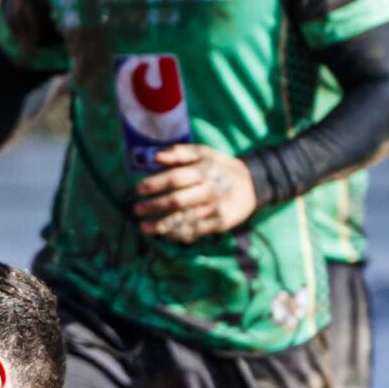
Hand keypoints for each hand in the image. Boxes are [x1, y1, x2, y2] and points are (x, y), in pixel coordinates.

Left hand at [133, 145, 256, 241]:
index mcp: (204, 171)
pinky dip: (178, 233)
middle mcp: (209, 190)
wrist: (252, 184)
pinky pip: (195, 231)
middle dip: (153, 206)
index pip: (175, 178)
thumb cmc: (219, 167)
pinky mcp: (220, 223)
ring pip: (184, 219)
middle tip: (136, 210)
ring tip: (143, 227)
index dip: (154, 184)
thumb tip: (155, 156)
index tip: (138, 190)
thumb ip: (179, 153)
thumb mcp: (204, 153)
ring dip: (161, 225)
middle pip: (177, 201)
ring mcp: (215, 208)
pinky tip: (164, 234)